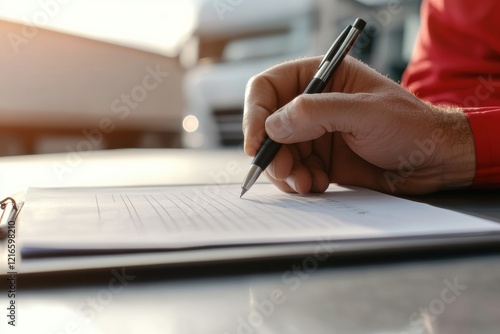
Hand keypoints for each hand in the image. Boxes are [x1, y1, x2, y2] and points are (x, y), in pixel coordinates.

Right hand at [242, 56, 475, 194]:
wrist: (434, 161)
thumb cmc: (411, 126)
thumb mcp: (366, 113)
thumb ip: (317, 113)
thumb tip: (272, 125)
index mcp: (321, 78)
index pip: (268, 88)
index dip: (255, 113)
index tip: (257, 143)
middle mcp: (313, 105)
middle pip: (268, 126)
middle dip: (272, 152)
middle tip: (284, 172)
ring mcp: (315, 134)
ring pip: (278, 153)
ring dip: (285, 172)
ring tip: (306, 183)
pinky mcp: (321, 160)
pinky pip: (295, 172)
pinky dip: (299, 182)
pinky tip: (317, 185)